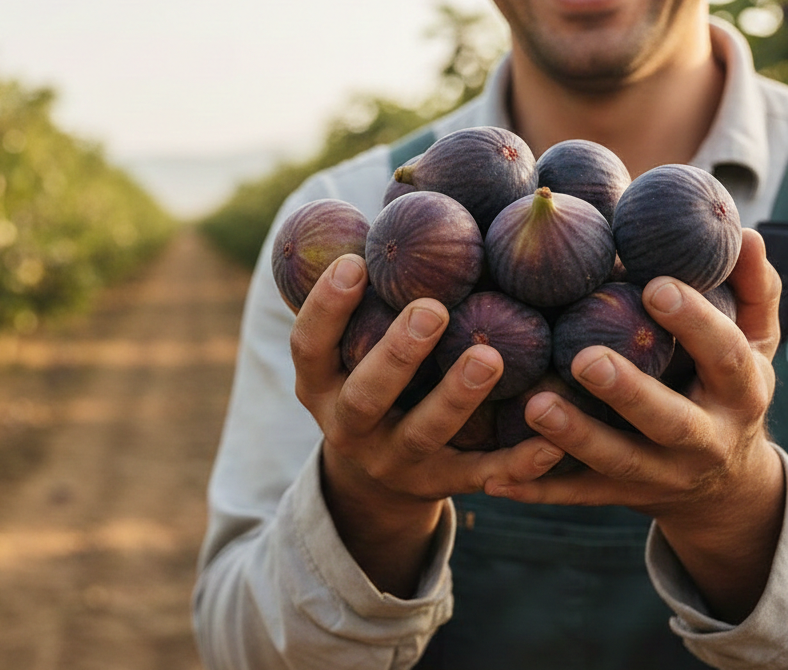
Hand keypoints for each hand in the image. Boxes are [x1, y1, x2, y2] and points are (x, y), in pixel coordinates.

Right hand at [291, 253, 564, 595]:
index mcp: (319, 385)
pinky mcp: (440, 485)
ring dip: (454, 397)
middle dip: (396, 353)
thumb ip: (369, 295)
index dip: (325, 308)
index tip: (356, 262)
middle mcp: (348, 426)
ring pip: (422, 434)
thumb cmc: (369, 379)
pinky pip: (479, 476)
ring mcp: (393, 461)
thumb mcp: (348, 349)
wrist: (373, 479)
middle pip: (365, 395)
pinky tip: (553, 442)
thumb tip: (405, 186)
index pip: (308, 346)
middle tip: (433, 308)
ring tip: (490, 356)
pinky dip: (515, 463)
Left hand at [488, 228, 785, 621]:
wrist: (724, 488)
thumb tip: (746, 234)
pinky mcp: (621, 496)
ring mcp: (662, 475)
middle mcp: (705, 440)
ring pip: (617, 462)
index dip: (695, 324)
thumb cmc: (726, 389)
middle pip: (669, 420)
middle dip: (628, 391)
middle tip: (584, 358)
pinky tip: (495, 478)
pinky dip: (536, 488)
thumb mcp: (754, 344)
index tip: (654, 286)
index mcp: (741, 393)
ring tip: (533, 405)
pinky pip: (576, 494)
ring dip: (575, 436)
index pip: (726, 356)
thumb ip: (751, 292)